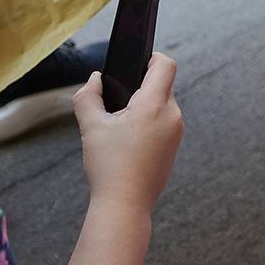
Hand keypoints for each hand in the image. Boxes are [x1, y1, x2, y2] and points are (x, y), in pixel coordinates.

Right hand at [75, 58, 182, 215]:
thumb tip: (94, 80)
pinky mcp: (174, 148)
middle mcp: (172, 116)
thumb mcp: (91, 126)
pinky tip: (130, 139)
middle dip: (141, 87)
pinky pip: (165, 123)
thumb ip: (88, 96)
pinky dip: (150, 124)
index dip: (151, 58)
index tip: (135, 63)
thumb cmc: (109, 166)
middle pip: (163, 85)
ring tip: (121, 124)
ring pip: (163, 105)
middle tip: (118, 100)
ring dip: (145, 106)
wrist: (124, 206)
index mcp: (154, 105)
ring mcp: (176, 133)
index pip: (165, 65)